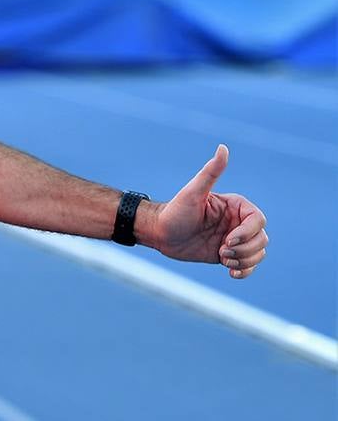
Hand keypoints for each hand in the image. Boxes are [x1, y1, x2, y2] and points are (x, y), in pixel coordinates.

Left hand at [149, 145, 266, 277]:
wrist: (159, 233)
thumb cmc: (174, 211)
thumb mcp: (193, 192)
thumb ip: (210, 172)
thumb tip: (223, 148)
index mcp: (236, 206)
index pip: (258, 221)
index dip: (247, 233)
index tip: (227, 240)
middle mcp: (237, 222)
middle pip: (261, 239)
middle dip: (245, 249)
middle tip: (221, 250)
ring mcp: (234, 239)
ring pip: (258, 253)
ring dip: (245, 260)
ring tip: (222, 259)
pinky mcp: (227, 255)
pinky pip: (249, 265)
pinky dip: (245, 271)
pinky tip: (232, 273)